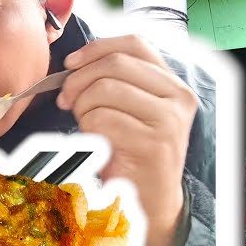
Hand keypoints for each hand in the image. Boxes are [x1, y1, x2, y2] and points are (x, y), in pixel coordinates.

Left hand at [59, 35, 197, 245]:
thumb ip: (117, 81)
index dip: (97, 48)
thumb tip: (74, 63)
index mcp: (173, 85)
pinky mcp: (155, 143)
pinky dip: (88, 130)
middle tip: (66, 101)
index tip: (71, 64)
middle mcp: (179, 97)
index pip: (135, 44)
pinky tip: (95, 143)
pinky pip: (103, 119)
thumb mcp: (131, 110)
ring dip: (83, 107)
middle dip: (79, 80)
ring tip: (86, 126)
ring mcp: (169, 120)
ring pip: (106, 89)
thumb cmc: (132, 153)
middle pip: (115, 64)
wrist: (151, 202)